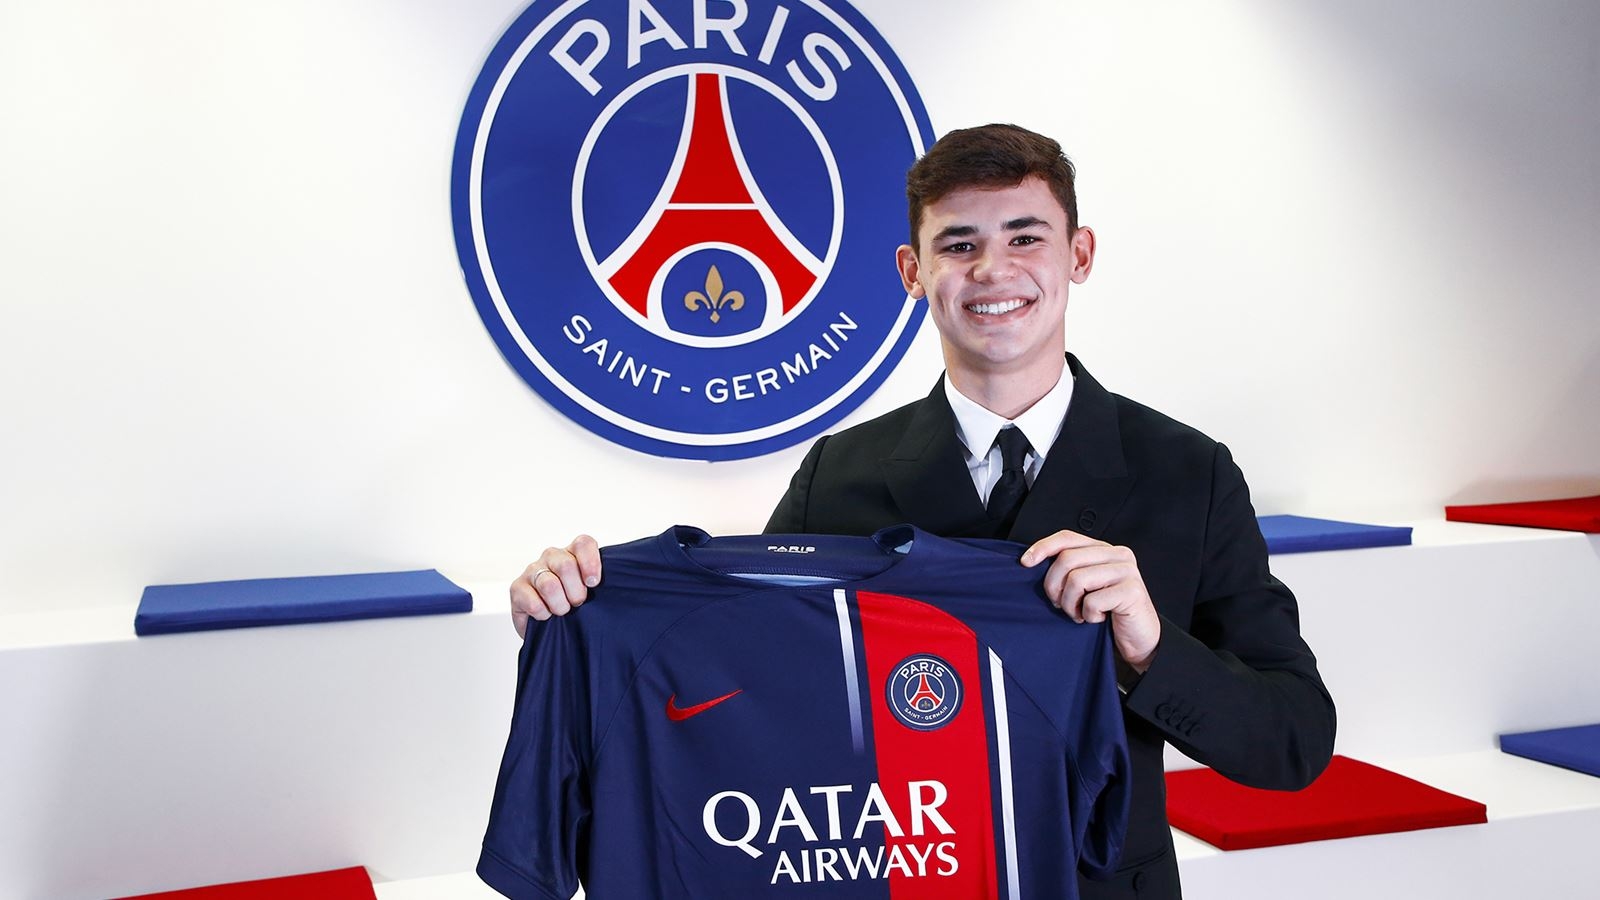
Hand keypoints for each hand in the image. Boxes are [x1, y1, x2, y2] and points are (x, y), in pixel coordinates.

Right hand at [510, 535, 601, 637]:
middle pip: (566, 565)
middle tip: (577, 604)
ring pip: (549, 584)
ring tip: (561, 611)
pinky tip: (545, 616)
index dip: (590, 563)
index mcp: (573, 553)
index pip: (583, 543)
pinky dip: (543, 615)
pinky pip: (533, 603)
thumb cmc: (575, 608)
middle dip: (576, 592)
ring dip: (560, 605)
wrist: (550, 631)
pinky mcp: (517, 588)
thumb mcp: (592, 594)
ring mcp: (532, 570)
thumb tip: (619, 588)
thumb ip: (599, 584)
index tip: (593, 583)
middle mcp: (552, 556)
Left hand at [1021, 530, 1160, 671]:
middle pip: (1067, 559)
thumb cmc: (1109, 612)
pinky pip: (1093, 601)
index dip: (1043, 547)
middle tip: (1061, 604)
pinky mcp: (1132, 591)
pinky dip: (1089, 615)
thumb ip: (1070, 570)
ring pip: (1077, 579)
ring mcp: (1127, 572)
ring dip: (1071, 604)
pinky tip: (1099, 618)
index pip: (1067, 537)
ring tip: (1080, 613)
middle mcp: (1117, 555)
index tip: (1026, 562)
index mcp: (1104, 549)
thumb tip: (1033, 562)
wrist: (1140, 639)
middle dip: (1054, 586)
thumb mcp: (1086, 586)